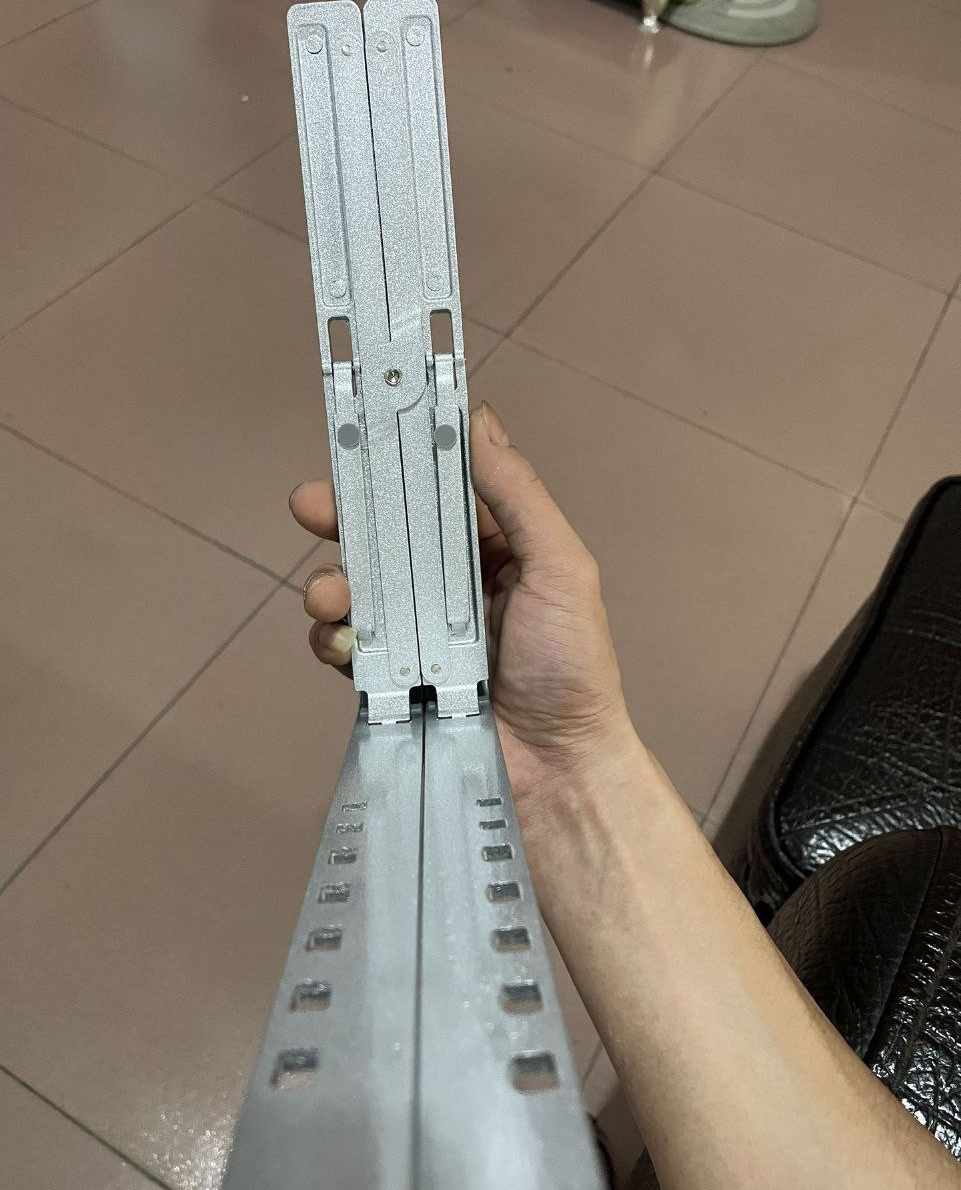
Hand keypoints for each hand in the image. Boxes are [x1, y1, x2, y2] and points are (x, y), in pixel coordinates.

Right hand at [289, 402, 640, 807]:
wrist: (557, 769)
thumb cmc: (572, 666)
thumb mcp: (561, 567)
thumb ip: (519, 495)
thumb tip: (480, 420)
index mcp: (492, 548)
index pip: (434, 492)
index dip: (394, 464)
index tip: (355, 439)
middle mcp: (448, 584)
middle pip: (382, 535)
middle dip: (341, 517)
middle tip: (309, 507)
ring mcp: (416, 632)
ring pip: (355, 589)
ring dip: (330, 582)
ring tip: (329, 597)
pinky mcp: (392, 678)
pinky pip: (346, 647)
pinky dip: (333, 640)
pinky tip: (342, 646)